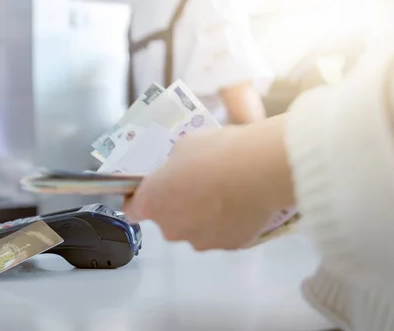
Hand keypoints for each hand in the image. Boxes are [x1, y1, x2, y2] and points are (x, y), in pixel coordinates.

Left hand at [123, 115, 294, 250]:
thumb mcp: (184, 147)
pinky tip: (242, 203)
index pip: (133, 210)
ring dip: (204, 217)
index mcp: (153, 202)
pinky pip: (223, 234)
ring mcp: (201, 241)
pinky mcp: (230, 246)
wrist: (260, 170)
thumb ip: (174, 166)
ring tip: (226, 193)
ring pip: (196, 230)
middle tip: (198, 184)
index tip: (151, 191)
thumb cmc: (216, 152)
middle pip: (168, 220)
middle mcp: (172, 229)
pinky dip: (228, 223)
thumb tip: (181, 172)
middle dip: (178, 206)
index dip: (140, 200)